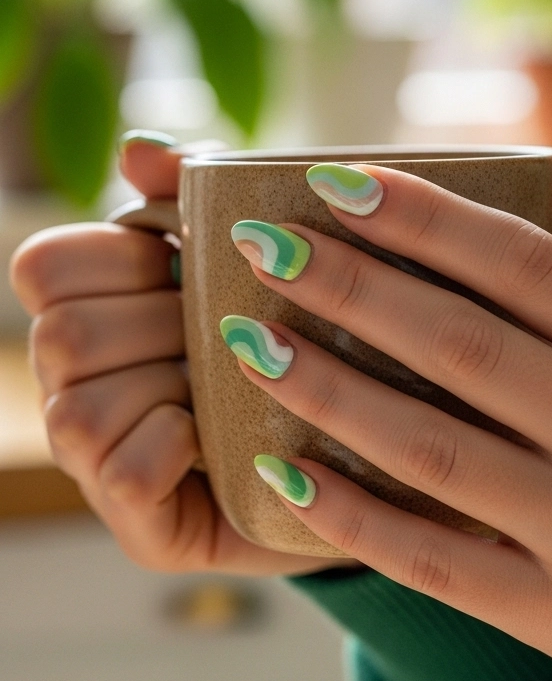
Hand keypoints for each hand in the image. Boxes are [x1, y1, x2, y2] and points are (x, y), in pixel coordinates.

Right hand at [10, 136, 344, 578]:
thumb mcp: (255, 251)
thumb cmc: (306, 334)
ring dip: (170, 390)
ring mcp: (99, 463)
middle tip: (227, 334)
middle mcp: (75, 388)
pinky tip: (221, 441)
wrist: (378, 451)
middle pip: (63, 335)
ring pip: (80, 411)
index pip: (44, 266)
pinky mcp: (143, 529)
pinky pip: (121, 474)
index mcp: (92, 311)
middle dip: (159, 328)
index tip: (184, 266)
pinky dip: (177, 449)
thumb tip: (135, 151)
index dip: (118, 259)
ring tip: (228, 389)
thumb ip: (192, 191)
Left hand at [225, 130, 551, 680]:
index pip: (528, 265)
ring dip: (329, 392)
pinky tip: (286, 476)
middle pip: (462, 346)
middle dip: (350, 287)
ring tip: (249, 343)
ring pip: (433, 451)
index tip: (335, 181)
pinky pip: (436, 562)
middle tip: (262, 245)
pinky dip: (354, 519)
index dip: (423, 218)